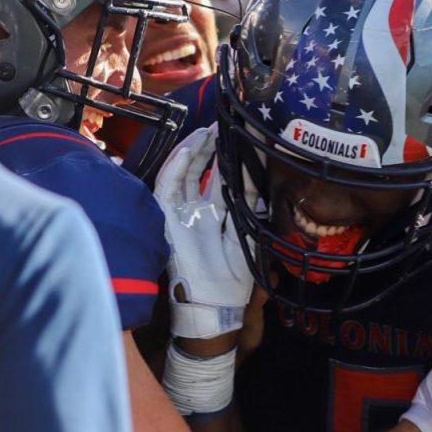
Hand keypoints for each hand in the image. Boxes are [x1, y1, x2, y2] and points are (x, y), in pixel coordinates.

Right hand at [154, 125, 253, 339]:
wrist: (213, 306)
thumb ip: (253, 209)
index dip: (234, 162)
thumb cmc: (233, 280)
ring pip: (185, 173)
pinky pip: (167, 186)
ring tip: (207, 130)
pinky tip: (190, 149)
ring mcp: (182, 214)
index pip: (225, 181)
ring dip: (195, 150)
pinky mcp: (167, 219)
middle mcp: (198, 211)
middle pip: (203, 171)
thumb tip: (264, 180)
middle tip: (224, 126)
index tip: (246, 140)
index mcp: (218, 217)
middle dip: (213, 148)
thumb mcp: (250, 238)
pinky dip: (176, 166)